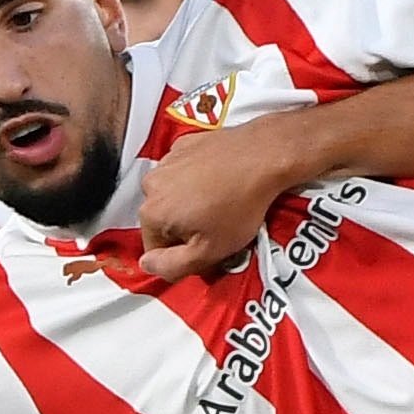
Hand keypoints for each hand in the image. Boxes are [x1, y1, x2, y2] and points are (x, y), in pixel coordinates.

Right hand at [139, 124, 297, 279]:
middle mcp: (152, 184)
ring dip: (191, 205)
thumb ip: (171, 266)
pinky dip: (197, 181)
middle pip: (162, 223)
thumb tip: (150, 266)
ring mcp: (167, 162)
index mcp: (152, 212)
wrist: (263, 157)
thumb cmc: (240, 202)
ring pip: (172, 198)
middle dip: (186, 230)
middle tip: (216, 229)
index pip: (154, 250)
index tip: (203, 251)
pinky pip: (184, 174)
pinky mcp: (183, 147)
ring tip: (221, 205)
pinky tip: (220, 185)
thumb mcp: (207, 252)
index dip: (180, 257)